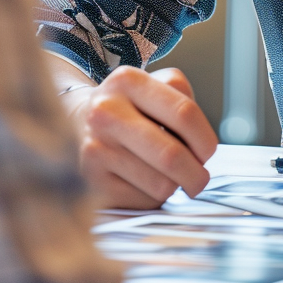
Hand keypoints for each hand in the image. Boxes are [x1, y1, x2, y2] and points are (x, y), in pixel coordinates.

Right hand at [61, 65, 217, 208]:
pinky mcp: (89, 181)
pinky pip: (140, 201)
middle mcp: (106, 112)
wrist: (74, 124)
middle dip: (196, 175)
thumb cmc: (131, 107)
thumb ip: (183, 103)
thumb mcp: (156, 86)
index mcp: (129, 81)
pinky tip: (144, 183)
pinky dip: (152, 198)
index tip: (208, 152)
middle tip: (200, 180)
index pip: (184, 113)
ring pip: (159, 184)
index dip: (205, 139)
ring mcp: (94, 148)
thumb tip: (201, 150)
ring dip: (174, 187)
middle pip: (171, 155)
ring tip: (170, 177)